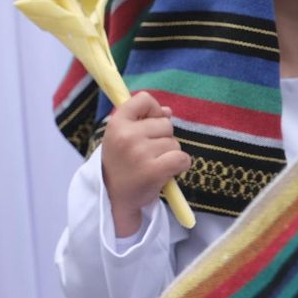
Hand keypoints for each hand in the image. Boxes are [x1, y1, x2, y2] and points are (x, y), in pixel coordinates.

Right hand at [101, 92, 190, 237]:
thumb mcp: (121, 138)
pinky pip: (183, 159)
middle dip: (163, 138)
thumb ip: (142, 120)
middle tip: (146, 154)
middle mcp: (127, 135)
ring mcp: (140, 153)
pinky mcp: (154, 171)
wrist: (114, 198)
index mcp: (116, 124)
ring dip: (169, 155)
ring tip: (152, 165)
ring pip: (175, 144)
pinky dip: (180, 166)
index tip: (148, 123)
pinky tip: (165, 173)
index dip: (153, 110)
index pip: (144, 99)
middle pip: (166, 124)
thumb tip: (168, 111)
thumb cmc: (121, 164)